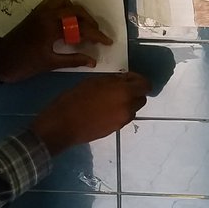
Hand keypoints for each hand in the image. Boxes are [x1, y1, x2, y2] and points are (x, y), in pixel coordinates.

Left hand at [0, 0, 112, 83]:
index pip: (81, 28)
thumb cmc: (24, 65)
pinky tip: (65, 21)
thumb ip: (73, 60)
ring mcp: (39, 12)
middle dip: (89, 21)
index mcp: (51, 28)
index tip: (107, 42)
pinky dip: (62, 8)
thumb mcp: (50, 64)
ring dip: (75, 11)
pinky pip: (52, 3)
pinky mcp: (34, 13)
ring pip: (64, 2)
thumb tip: (93, 61)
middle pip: (76, 10)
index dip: (97, 35)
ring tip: (81, 25)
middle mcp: (47, 15)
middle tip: (96, 35)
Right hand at [30, 71, 151, 154]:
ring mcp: (122, 121)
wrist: (63, 125)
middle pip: (141, 98)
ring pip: (132, 109)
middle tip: (118, 88)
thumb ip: (112, 80)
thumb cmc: (75, 99)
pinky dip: (118, 112)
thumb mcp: (93, 82)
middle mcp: (128, 107)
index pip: (146, 85)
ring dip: (126, 103)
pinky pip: (123, 118)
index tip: (126, 78)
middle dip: (133, 92)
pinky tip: (103, 110)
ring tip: (108, 100)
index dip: (138, 79)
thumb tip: (123, 80)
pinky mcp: (115, 130)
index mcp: (124, 92)